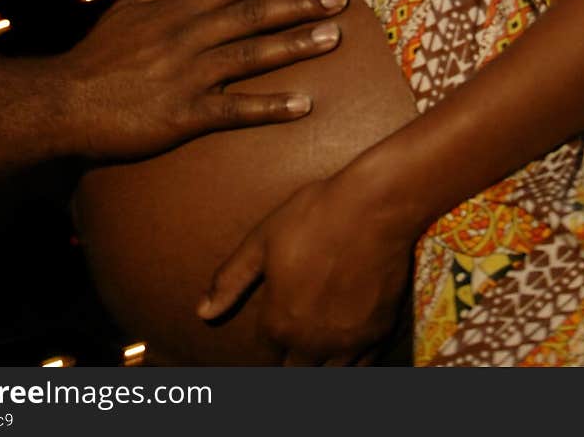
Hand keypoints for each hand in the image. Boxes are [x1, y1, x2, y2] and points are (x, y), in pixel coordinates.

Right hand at [55, 0, 346, 161]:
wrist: (62, 104)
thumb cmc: (96, 57)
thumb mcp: (127, 9)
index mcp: (177, 8)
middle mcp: (188, 36)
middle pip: (253, 14)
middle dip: (299, 3)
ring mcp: (188, 75)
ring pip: (252, 55)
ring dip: (296, 45)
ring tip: (334, 38)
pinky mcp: (184, 115)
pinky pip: (235, 109)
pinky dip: (270, 106)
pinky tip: (304, 106)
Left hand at [197, 173, 414, 365]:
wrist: (374, 206)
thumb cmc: (315, 216)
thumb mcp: (262, 240)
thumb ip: (231, 280)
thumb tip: (203, 312)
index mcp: (280, 322)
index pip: (266, 352)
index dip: (269, 340)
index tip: (274, 330)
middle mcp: (313, 342)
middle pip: (294, 372)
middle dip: (290, 360)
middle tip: (292, 342)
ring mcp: (350, 342)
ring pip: (329, 377)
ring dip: (319, 366)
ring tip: (317, 352)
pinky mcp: (380, 333)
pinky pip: (363, 367)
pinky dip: (352, 363)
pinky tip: (348, 349)